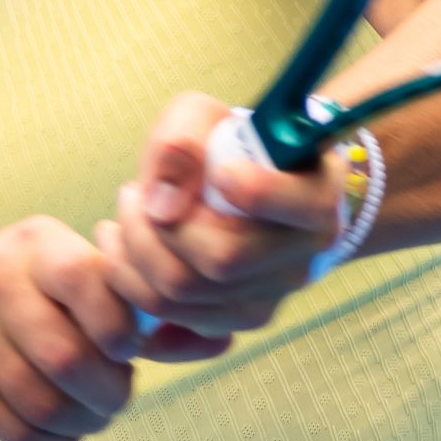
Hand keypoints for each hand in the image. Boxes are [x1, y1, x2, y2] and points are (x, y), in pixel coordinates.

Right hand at [0, 216, 225, 440]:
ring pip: (41, 400)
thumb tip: (223, 338)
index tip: (128, 352)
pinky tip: (59, 434)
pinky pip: (12, 427)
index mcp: (38, 242)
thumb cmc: (29, 304)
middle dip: (108, 394)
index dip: (120, 331)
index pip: (90, 283)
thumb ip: (140, 308)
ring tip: (90, 418)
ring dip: (81, 424)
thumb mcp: (74, 284)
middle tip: (115, 400)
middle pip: (69, 357)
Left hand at [95, 92, 347, 337]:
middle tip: (130, 193)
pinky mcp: (234, 322)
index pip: (291, 206)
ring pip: (185, 294)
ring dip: (132, 254)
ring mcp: (270, 297)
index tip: (220, 170)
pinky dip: (132, 284)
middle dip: (154, 227)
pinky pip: (169, 319)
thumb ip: (182, 143)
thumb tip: (162, 209)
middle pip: (220, 260)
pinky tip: (126, 250)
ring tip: (124, 216)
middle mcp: (302, 258)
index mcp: (316, 199)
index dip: (252, 189)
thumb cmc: (227, 145)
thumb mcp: (205, 117)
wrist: (245, 186)